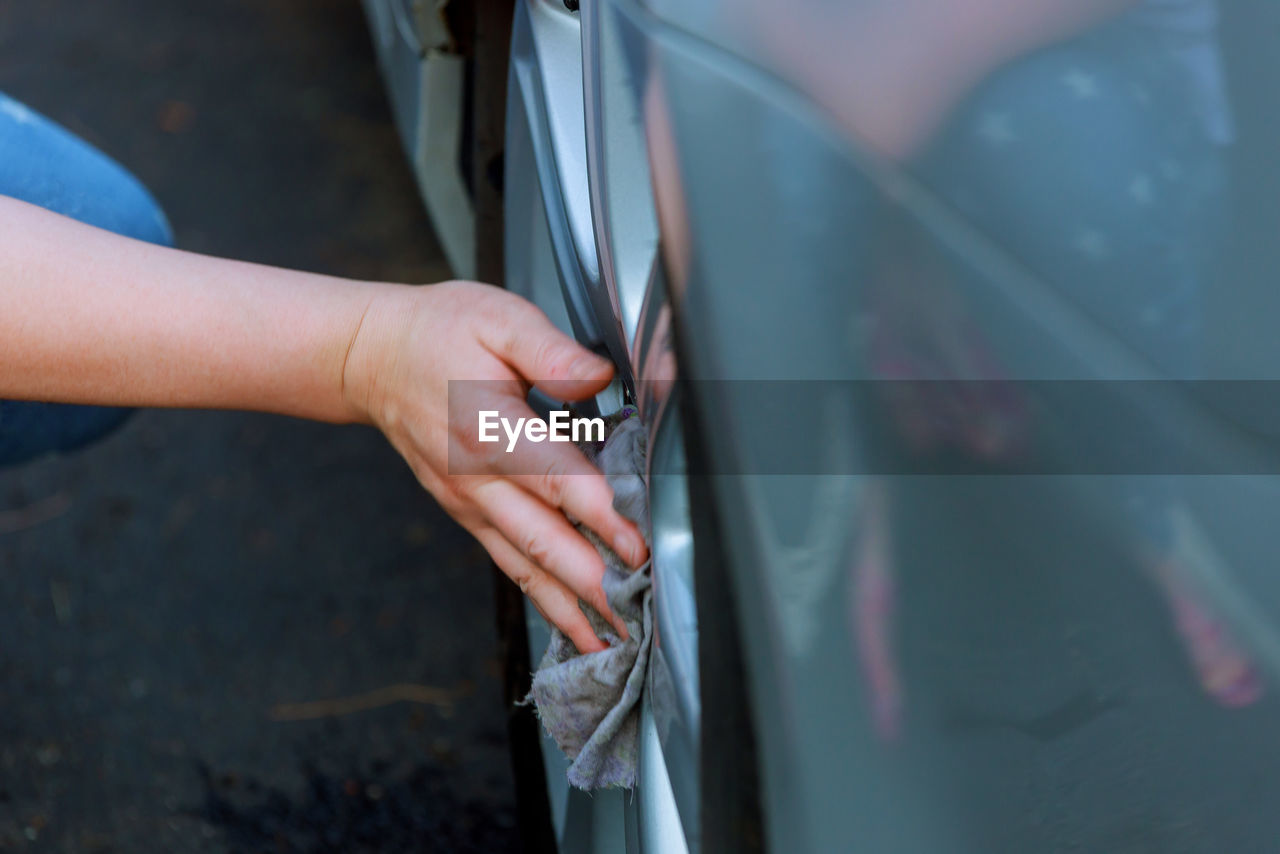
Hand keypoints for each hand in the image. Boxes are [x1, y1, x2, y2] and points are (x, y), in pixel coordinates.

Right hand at [342, 281, 647, 652]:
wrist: (371, 358)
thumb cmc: (436, 333)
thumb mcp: (496, 316)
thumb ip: (550, 351)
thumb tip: (598, 376)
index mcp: (488, 426)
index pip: (555, 479)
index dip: (599, 515)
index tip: (636, 548)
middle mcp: (477, 477)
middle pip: (542, 540)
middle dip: (591, 584)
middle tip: (635, 618)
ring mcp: (470, 502)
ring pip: (526, 565)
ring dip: (570, 608)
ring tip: (613, 645)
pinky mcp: (468, 514)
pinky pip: (510, 563)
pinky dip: (544, 599)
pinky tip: (574, 626)